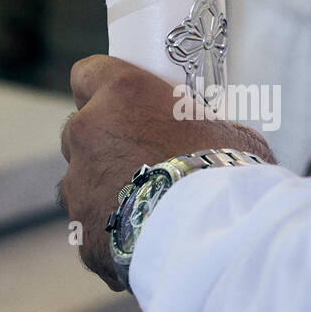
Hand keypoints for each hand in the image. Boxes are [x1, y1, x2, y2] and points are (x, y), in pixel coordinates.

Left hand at [60, 55, 275, 289]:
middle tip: (145, 160)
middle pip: (81, 131)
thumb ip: (205, 128)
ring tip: (150, 208)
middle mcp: (89, 131)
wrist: (210, 235)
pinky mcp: (82, 228)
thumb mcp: (232, 134)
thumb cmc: (226, 174)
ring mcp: (78, 182)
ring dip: (108, 190)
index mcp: (123, 95)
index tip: (119, 104)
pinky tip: (145, 238)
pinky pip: (92, 225)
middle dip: (105, 145)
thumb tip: (220, 138)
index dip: (101, 89)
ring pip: (83, 182)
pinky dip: (112, 231)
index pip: (88, 73)